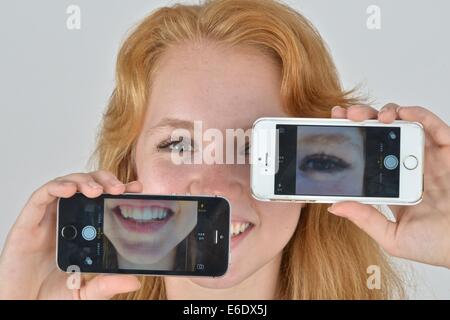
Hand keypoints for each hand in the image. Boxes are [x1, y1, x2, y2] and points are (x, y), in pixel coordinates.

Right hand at [0, 170, 142, 298]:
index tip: (137, 188)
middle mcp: (68, 220)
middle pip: (88, 186)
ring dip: (84, 181)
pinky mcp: (28, 222)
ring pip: (67, 184)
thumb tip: (134, 282)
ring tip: (97, 191)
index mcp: (84, 231)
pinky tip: (70, 190)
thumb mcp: (84, 292)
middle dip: (105, 181)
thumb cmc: (50, 296)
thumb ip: (106, 285)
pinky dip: (57, 187)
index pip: (104, 201)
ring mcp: (48, 219)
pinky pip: (42, 196)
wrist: (21, 306)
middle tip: (119, 189)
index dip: (120, 190)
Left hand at [329, 104, 449, 267]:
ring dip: (382, 113)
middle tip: (344, 116)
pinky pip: (433, 126)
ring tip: (365, 116)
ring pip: (403, 124)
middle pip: (380, 133)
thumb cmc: (438, 245)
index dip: (351, 139)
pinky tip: (401, 113)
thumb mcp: (393, 237)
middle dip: (360, 119)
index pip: (367, 155)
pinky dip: (417, 114)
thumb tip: (334, 206)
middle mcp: (407, 165)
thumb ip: (366, 219)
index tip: (331, 129)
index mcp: (392, 183)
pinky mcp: (449, 149)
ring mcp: (428, 156)